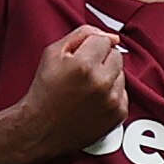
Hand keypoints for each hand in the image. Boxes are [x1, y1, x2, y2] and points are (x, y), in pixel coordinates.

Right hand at [15, 25, 129, 158]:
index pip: (104, 40)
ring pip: (121, 74)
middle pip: (116, 56)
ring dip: (107, 77)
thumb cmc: (44, 91)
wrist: (40, 129)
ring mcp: (111, 100)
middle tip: (82, 72)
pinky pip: (123, 93)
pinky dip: (111, 94)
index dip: (89, 47)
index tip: (79, 58)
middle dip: (101, 60)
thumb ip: (82, 35)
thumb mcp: (52, 53)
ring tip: (86, 88)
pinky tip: (93, 100)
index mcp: (84, 65)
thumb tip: (111, 37)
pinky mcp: (118, 114)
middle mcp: (101, 82)